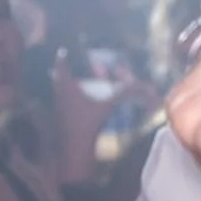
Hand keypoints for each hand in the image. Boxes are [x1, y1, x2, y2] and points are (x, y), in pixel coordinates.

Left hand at [51, 51, 156, 176]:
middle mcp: (59, 95)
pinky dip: (70, 97)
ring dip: (68, 85)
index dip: (63, 57)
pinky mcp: (61, 118)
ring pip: (60, 91)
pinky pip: (64, 102)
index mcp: (66, 87)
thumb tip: (142, 85)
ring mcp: (58, 107)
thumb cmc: (87, 124)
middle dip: (65, 71)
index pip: (62, 66)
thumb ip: (122, 94)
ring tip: (77, 81)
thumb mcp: (106, 107)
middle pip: (58, 78)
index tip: (64, 49)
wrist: (74, 150)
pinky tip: (80, 101)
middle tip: (70, 65)